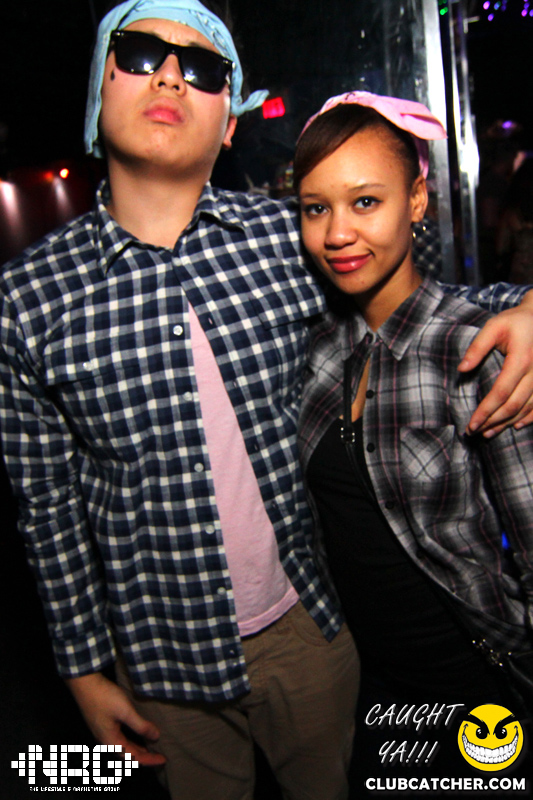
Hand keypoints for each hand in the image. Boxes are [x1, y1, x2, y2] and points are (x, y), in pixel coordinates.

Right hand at [65, 672, 165, 766]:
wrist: (84, 684)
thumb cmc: (104, 697)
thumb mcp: (125, 711)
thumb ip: (140, 726)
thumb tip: (156, 737)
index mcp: (111, 742)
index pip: (133, 758)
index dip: (150, 760)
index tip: (164, 759)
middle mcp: (106, 741)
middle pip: (128, 755)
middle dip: (145, 757)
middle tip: (160, 755)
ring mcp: (103, 732)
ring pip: (123, 747)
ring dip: (137, 749)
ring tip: (151, 748)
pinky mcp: (102, 724)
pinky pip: (120, 739)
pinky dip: (131, 741)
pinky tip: (137, 735)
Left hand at [459, 291, 532, 436]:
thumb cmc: (515, 321)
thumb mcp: (494, 326)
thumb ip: (477, 347)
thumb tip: (462, 369)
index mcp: (521, 359)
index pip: (501, 392)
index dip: (486, 410)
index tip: (471, 423)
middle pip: (514, 405)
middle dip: (493, 422)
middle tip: (474, 431)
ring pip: (526, 409)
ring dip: (507, 424)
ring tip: (488, 433)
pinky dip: (528, 418)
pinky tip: (514, 426)